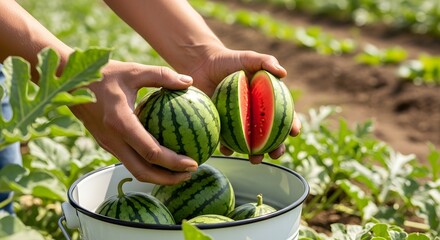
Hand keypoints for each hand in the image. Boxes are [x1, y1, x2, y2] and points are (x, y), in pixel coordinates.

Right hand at [69, 60, 197, 184]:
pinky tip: (164, 156)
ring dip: (158, 176)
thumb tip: (189, 82)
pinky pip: (129, 160)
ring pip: (134, 170)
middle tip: (191, 173)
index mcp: (120, 122)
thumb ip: (162, 75)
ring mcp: (107, 144)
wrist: (69, 83)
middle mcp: (113, 139)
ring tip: (180, 171)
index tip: (193, 163)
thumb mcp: (134, 70)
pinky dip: (148, 165)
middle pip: (142, 172)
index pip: (151, 152)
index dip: (173, 162)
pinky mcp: (106, 144)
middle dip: (168, 179)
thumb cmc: (104, 74)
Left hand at [189, 47, 301, 163]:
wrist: (202, 64)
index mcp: (266, 101)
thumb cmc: (228, 60)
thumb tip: (283, 73)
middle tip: (276, 154)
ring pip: (251, 144)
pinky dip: (227, 148)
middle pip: (270, 136)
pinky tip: (227, 150)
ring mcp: (238, 123)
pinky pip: (226, 141)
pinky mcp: (222, 127)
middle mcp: (255, 115)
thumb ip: (266, 62)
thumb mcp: (249, 58)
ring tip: (255, 159)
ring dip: (255, 154)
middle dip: (276, 148)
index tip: (294, 132)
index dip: (291, 124)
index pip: (284, 115)